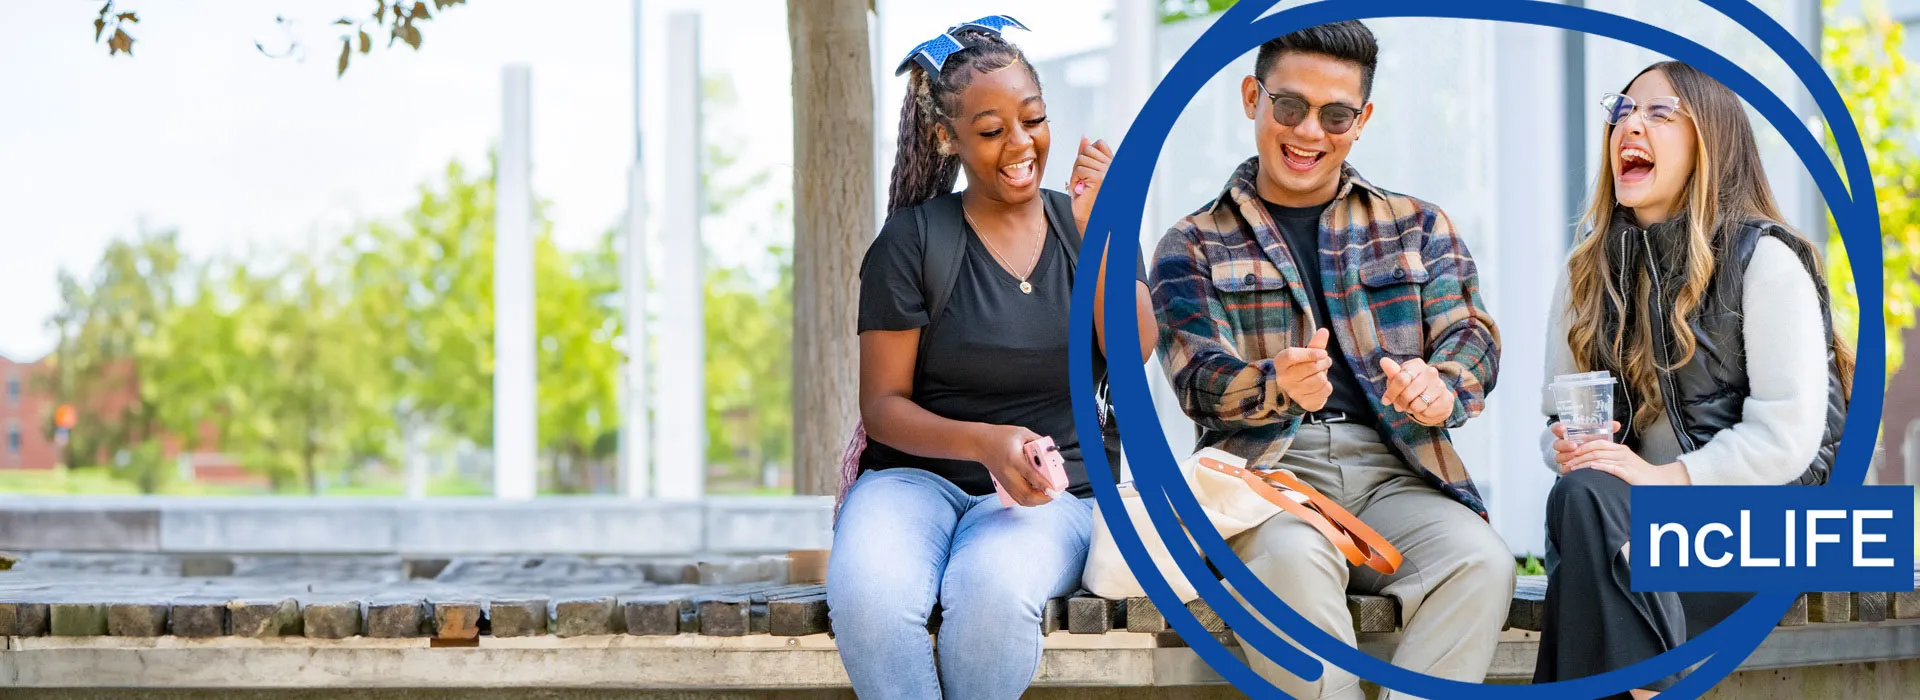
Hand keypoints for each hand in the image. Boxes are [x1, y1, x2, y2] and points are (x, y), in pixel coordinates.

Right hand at [972, 424, 1053, 505]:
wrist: (980, 443)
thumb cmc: (1001, 436)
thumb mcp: (1022, 433)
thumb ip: (1038, 441)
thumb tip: (1053, 451)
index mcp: (1013, 460)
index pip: (1030, 476)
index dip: (1044, 484)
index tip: (1054, 488)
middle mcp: (1009, 474)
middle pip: (1027, 494)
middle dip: (1043, 498)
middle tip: (1055, 493)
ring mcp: (1005, 482)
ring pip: (1023, 500)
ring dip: (1038, 501)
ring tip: (1048, 495)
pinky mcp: (1003, 485)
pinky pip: (1018, 499)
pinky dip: (1030, 501)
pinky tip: (1038, 496)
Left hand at [1069, 137, 1113, 232]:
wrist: (1094, 226)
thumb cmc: (1091, 206)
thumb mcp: (1087, 176)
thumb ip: (1088, 157)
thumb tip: (1085, 137)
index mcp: (1116, 165)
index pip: (1099, 144)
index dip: (1087, 156)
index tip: (1086, 174)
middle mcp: (1116, 167)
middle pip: (1088, 150)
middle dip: (1079, 166)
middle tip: (1082, 183)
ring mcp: (1110, 172)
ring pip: (1081, 159)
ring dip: (1076, 174)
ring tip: (1082, 188)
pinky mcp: (1100, 179)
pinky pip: (1079, 170)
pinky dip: (1075, 180)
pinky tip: (1081, 191)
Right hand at [1275, 328, 1333, 411]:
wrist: (1295, 390)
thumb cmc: (1301, 367)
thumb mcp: (1305, 353)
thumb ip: (1315, 343)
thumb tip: (1324, 331)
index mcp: (1280, 363)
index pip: (1292, 355)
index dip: (1310, 353)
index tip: (1323, 352)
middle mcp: (1284, 379)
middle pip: (1311, 367)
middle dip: (1323, 362)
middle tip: (1324, 360)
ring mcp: (1294, 393)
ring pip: (1320, 379)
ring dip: (1325, 374)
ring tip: (1321, 373)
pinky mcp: (1305, 403)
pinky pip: (1325, 390)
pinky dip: (1327, 386)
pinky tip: (1320, 385)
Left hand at [1379, 357, 1451, 425]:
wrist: (1432, 400)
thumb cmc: (1411, 388)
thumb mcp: (1399, 381)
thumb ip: (1392, 373)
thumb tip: (1384, 361)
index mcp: (1416, 365)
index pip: (1401, 379)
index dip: (1391, 393)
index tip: (1386, 400)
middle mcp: (1430, 372)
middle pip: (1407, 394)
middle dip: (1401, 403)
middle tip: (1402, 404)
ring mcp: (1440, 385)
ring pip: (1417, 405)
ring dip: (1411, 409)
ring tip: (1413, 405)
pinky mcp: (1446, 399)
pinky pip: (1427, 412)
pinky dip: (1422, 414)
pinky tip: (1424, 408)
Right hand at [1550, 421, 1622, 466]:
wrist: (1591, 460)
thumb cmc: (1591, 445)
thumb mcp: (1596, 436)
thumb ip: (1604, 429)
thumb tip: (1616, 424)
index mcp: (1567, 435)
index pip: (1557, 429)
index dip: (1558, 428)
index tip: (1563, 428)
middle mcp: (1563, 446)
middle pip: (1557, 444)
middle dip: (1564, 445)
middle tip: (1574, 445)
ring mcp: (1563, 457)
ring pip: (1558, 457)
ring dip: (1566, 456)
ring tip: (1575, 457)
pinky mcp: (1565, 468)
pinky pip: (1562, 469)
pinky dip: (1567, 468)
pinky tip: (1573, 468)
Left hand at [1563, 440, 1690, 484]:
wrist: (1661, 482)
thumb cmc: (1641, 476)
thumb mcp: (1624, 465)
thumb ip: (1610, 462)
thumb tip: (1592, 465)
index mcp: (1620, 449)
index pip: (1596, 443)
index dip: (1580, 447)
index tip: (1569, 454)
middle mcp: (1622, 453)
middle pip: (1594, 449)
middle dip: (1577, 456)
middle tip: (1565, 463)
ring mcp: (1625, 462)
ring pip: (1599, 458)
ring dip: (1582, 463)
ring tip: (1570, 468)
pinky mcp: (1629, 472)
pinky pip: (1611, 467)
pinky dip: (1598, 467)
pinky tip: (1588, 468)